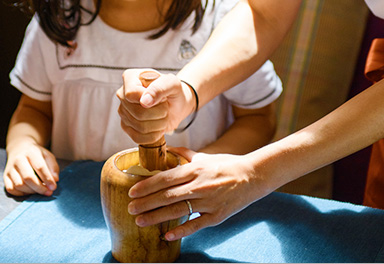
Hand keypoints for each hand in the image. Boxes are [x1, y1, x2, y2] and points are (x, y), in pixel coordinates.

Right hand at [4, 142, 58, 196]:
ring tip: (40, 191)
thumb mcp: (47, 156)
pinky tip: (29, 192)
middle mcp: (18, 160)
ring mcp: (10, 169)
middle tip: (48, 193)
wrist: (19, 149)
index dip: (47, 178)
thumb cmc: (36, 154)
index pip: (39, 167)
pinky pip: (11, 189)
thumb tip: (55, 180)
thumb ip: (53, 167)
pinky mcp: (5, 176)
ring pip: (19, 184)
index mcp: (31, 152)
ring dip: (31, 191)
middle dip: (39, 187)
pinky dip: (21, 193)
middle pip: (28, 177)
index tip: (53, 187)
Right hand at [116, 69, 191, 143]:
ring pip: (140, 126)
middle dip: (160, 112)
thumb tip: (144, 101)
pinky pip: (138, 138)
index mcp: (131, 78)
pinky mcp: (126, 126)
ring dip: (160, 123)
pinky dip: (154, 135)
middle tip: (166, 107)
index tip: (163, 98)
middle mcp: (122, 94)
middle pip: (138, 112)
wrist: (176, 104)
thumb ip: (160, 88)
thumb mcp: (173, 83)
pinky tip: (159, 126)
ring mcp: (122, 111)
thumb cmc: (173, 91)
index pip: (132, 94)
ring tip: (163, 115)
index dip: (150, 99)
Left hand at [127, 147, 271, 240]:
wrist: (254, 176)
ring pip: (177, 211)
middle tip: (130, 209)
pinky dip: (181, 230)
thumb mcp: (206, 157)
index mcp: (196, 169)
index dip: (147, 186)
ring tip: (140, 221)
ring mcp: (209, 201)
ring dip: (156, 217)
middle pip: (167, 196)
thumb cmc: (228, 165)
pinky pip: (196, 224)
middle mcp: (200, 185)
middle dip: (145, 203)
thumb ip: (185, 155)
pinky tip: (167, 235)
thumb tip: (168, 148)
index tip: (132, 192)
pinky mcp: (217, 215)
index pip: (165, 178)